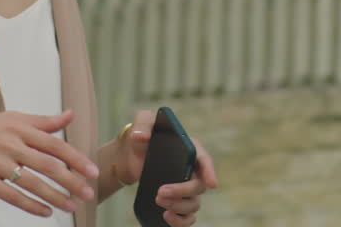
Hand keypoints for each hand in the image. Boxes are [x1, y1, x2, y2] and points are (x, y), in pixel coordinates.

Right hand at [0, 110, 97, 216]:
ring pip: (32, 183)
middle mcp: (9, 144)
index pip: (54, 143)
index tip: (91, 170)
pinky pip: (12, 196)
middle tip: (88, 193)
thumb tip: (70, 115)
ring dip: (55, 196)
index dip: (75, 158)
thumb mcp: (11, 119)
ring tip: (71, 206)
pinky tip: (46, 212)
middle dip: (71, 181)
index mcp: (19, 127)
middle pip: (47, 165)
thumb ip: (42, 121)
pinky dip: (31, 205)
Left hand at [114, 110, 218, 225]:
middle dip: (182, 191)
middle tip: (160, 192)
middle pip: (198, 186)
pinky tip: (167, 217)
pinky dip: (180, 221)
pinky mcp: (177, 201)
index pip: (205, 160)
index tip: (211, 183)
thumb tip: (141, 137)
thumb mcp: (142, 122)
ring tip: (159, 202)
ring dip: (179, 206)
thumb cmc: (141, 136)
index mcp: (189, 148)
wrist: (129, 156)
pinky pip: (187, 217)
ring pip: (194, 204)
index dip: (210, 172)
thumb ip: (142, 124)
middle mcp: (192, 170)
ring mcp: (186, 187)